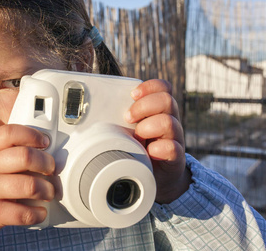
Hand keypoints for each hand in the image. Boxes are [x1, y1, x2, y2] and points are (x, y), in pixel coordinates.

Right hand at [0, 124, 54, 239]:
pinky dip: (38, 214)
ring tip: (49, 192)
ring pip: (30, 186)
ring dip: (47, 190)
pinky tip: (40, 212)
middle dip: (47, 163)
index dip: (32, 135)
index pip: (10, 133)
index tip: (45, 143)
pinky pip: (24, 213)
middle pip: (25, 156)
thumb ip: (10, 150)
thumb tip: (47, 149)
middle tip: (52, 169)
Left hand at [124, 79, 190, 203]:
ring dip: (147, 127)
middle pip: (167, 100)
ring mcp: (174, 138)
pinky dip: (157, 149)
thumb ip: (122, 120)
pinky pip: (172, 148)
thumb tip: (89, 115)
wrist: (157, 177)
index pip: (163, 88)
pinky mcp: (176, 158)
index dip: (149, 87)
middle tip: (127, 118)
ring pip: (169, 122)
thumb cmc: (139, 150)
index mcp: (159, 110)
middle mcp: (170, 120)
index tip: (132, 95)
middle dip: (143, 106)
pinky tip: (147, 153)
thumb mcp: (130, 131)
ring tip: (136, 138)